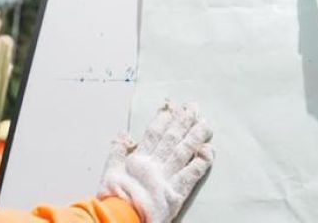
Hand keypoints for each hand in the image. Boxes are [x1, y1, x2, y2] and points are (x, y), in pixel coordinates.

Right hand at [97, 100, 213, 222]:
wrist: (119, 220)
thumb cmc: (113, 200)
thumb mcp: (109, 173)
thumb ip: (116, 151)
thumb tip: (124, 134)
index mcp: (137, 160)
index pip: (154, 133)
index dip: (164, 118)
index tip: (172, 106)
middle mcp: (153, 166)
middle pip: (171, 138)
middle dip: (183, 121)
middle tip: (193, 107)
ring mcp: (165, 178)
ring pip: (183, 152)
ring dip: (195, 136)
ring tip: (205, 124)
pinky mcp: (175, 194)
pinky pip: (191, 175)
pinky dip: (200, 163)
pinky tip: (209, 151)